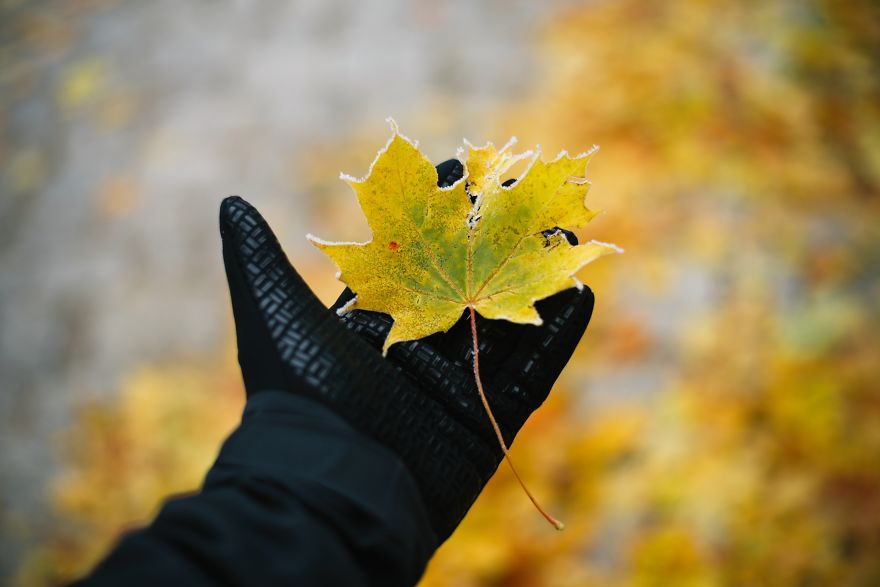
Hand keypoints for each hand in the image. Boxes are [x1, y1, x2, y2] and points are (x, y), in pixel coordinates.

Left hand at [219, 159, 594, 541]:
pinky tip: (582, 293)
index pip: (412, 253)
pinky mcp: (487, 418)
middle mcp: (418, 347)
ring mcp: (456, 382)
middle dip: (497, 237)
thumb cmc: (302, 395)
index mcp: (374, 321)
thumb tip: (231, 201)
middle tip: (525, 194)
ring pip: (507, 320)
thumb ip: (258, 258)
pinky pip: (535, 371)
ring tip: (566, 234)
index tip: (458, 164)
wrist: (333, 483)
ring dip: (537, 277)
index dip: (436, 209)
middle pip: (467, 280)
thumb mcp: (273, 315)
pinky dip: (560, 335)